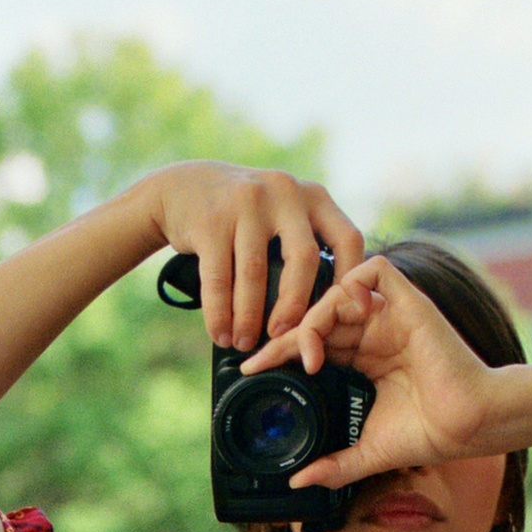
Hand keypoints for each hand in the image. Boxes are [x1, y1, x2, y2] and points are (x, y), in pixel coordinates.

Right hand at [144, 163, 366, 353]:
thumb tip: (334, 304)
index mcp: (312, 196)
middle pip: (304, 259)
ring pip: (256, 274)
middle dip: (295, 306)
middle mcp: (284, 193)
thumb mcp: (281, 211)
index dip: (350, 279)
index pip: (347, 238)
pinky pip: (219, 279)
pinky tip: (220, 334)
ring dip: (249, 318)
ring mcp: (246, 203)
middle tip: (284, 337)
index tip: (347, 313)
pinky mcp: (211, 221)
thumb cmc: (242, 214)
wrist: (181, 188)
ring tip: (244, 343)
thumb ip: (306, 241)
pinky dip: (219, 314)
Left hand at [238, 256, 496, 488]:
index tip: (253, 370)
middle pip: (318, 318)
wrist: (468, 424)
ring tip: (309, 353)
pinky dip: (350, 284)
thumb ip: (333, 466)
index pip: (314, 345)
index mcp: (364, 363)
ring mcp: (391, 318)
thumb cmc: (428, 434)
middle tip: (263, 359)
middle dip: (285, 336)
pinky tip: (342, 315)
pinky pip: (375, 271)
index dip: (282, 352)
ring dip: (313, 318)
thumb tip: (299, 482)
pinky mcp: (409, 304)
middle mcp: (375, 336)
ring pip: (337, 295)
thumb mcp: (367, 452)